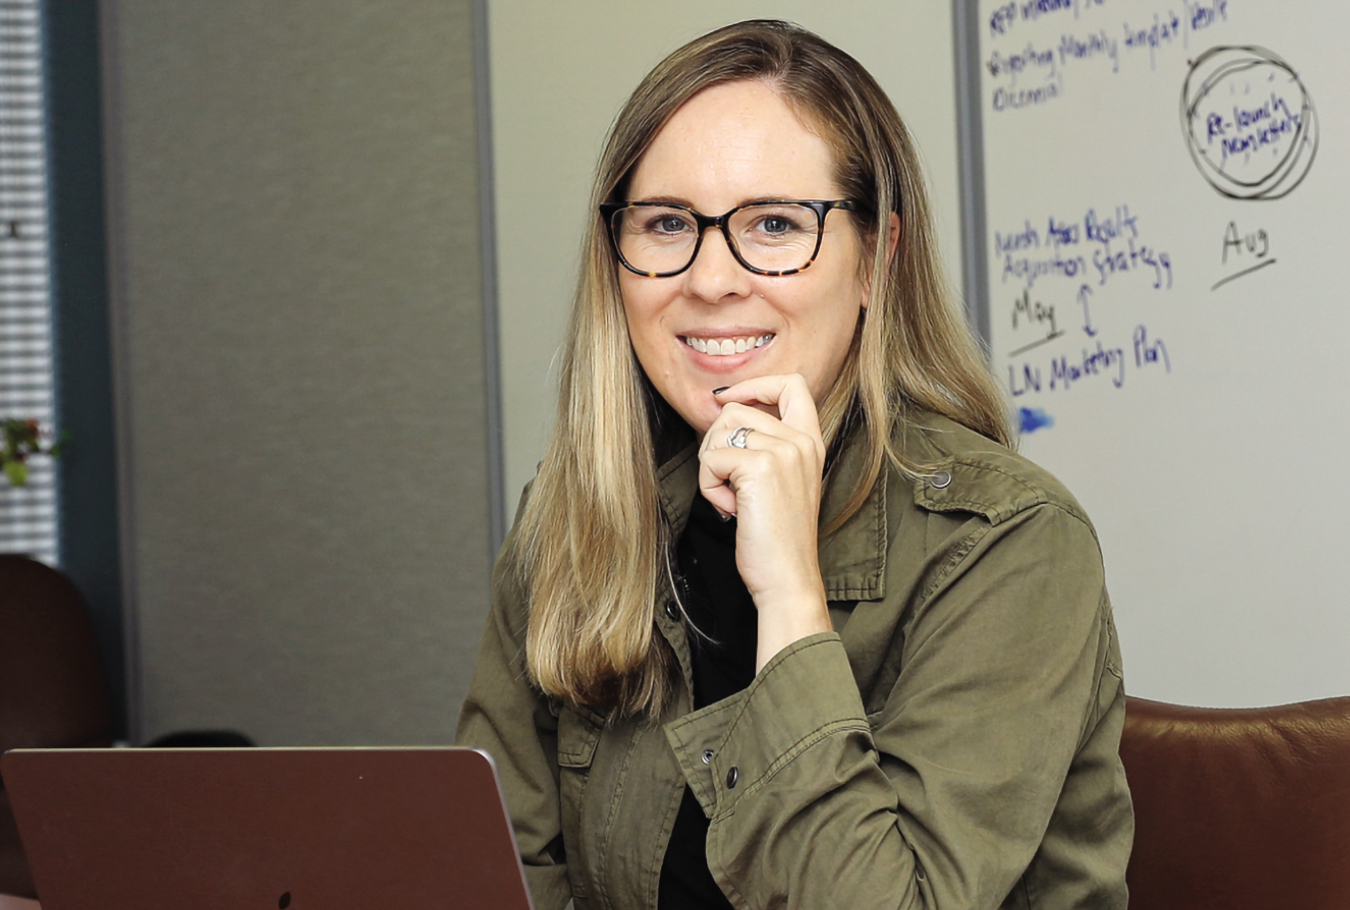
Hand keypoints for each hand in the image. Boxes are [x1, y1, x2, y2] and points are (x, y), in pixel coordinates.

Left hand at [698, 374, 832, 670]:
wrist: (787, 578)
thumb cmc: (777, 538)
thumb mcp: (781, 481)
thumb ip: (765, 445)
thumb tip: (722, 412)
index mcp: (811, 442)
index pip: (791, 384)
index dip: (753, 384)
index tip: (727, 399)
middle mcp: (801, 441)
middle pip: (736, 410)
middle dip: (716, 444)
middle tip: (728, 483)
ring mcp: (784, 451)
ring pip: (719, 433)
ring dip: (712, 468)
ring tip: (733, 499)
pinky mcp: (760, 467)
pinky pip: (711, 459)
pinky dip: (709, 487)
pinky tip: (731, 510)